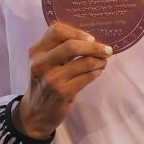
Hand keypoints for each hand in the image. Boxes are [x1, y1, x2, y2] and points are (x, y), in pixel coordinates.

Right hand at [14, 22, 111, 138]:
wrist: (36, 113)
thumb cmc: (45, 83)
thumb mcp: (44, 62)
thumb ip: (59, 48)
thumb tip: (90, 38)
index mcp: (36, 52)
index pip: (56, 31)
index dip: (77, 32)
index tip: (91, 38)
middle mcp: (41, 64)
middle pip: (72, 45)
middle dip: (94, 46)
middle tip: (107, 50)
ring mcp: (51, 79)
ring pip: (84, 62)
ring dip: (99, 60)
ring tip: (103, 61)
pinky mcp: (63, 92)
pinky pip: (87, 77)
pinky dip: (96, 72)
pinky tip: (98, 71)